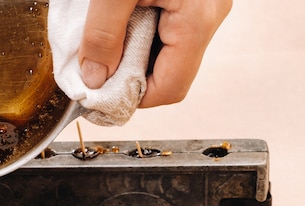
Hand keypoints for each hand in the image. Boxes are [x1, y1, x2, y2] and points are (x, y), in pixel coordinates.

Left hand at [79, 0, 231, 107]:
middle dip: (130, 73)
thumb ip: (103, 36)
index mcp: (197, 21)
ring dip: (134, 51)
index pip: (169, 89)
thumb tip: (94, 80)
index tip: (100, 94)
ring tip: (109, 33)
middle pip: (169, 73)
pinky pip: (170, 29)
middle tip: (99, 61)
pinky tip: (123, 17)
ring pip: (169, 52)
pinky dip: (142, 31)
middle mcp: (210, 17)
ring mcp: (206, 7)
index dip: (132, 98)